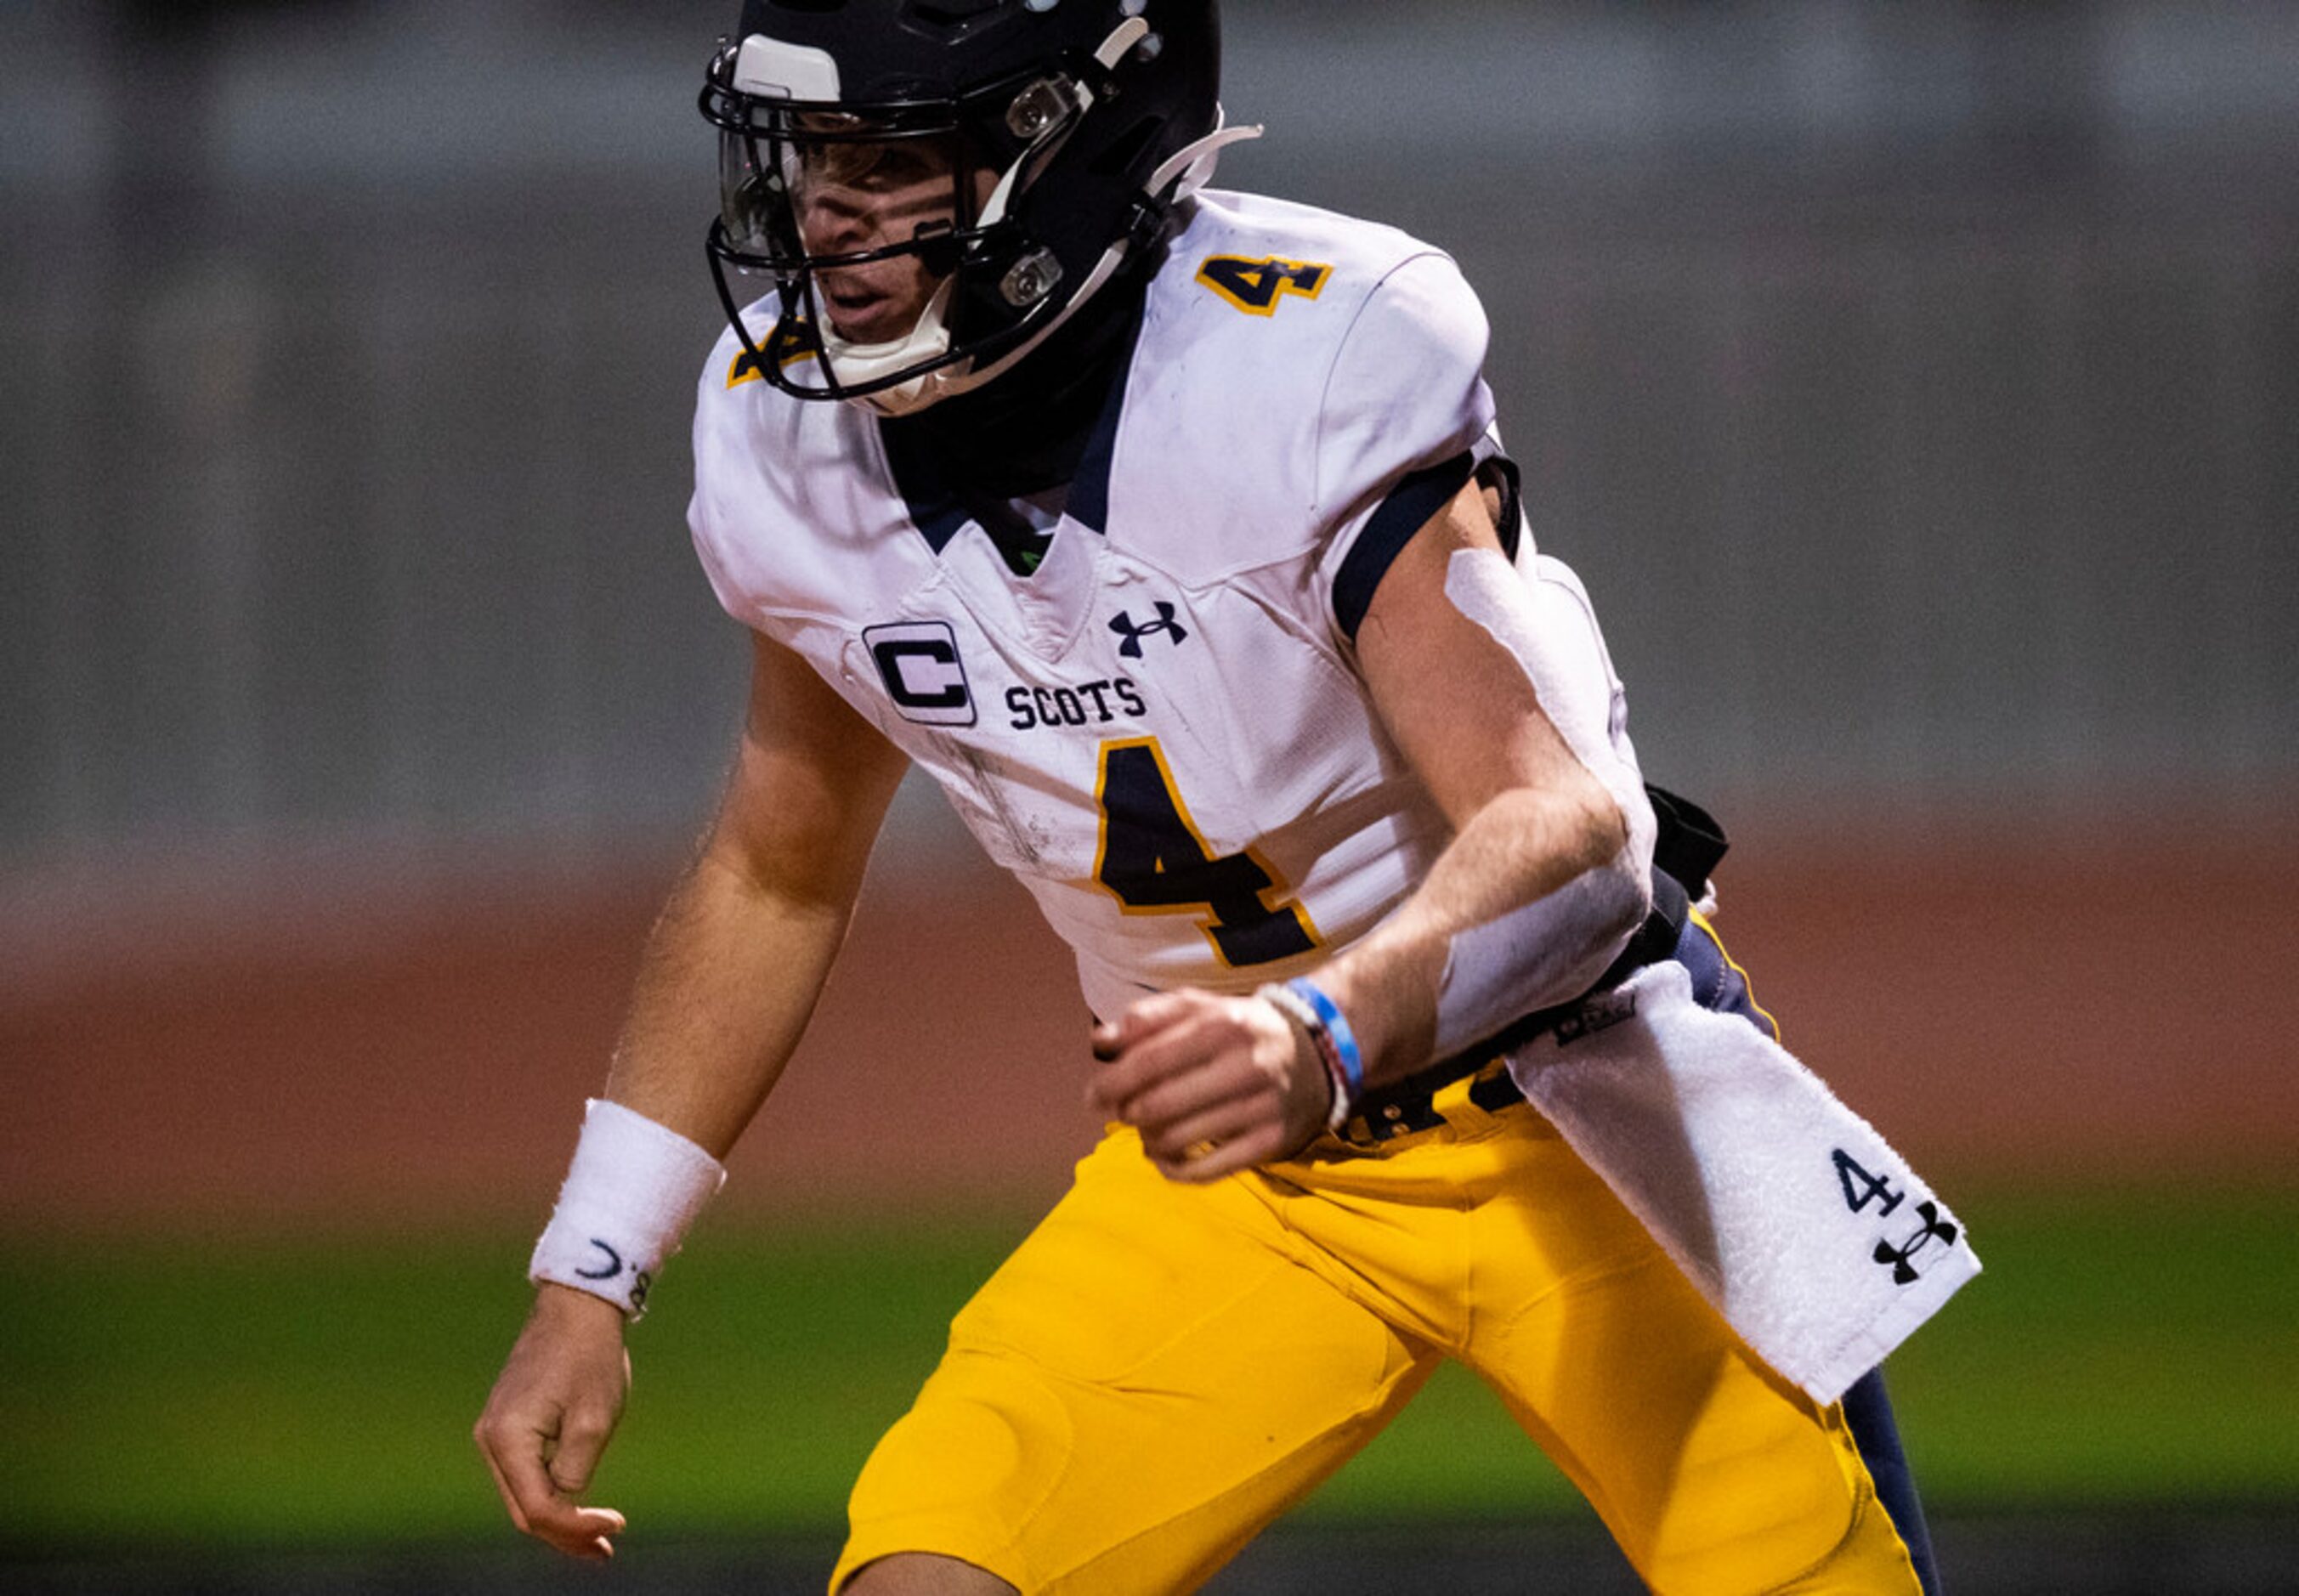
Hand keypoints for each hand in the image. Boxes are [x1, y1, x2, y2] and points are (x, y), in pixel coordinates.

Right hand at [473, 1283, 632, 1559]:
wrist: (577, 1305)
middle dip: (565, 1535)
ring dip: (559, 1520)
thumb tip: (566, 1503)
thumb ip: (575, 1472)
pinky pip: (526, 1474)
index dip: (576, 1527)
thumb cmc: (590, 1358)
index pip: (538, 1509)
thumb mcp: (594, 1420)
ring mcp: (495, 1433)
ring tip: (598, 1541)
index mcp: (508, 1439)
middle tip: (606, 1551)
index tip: (617, 1524)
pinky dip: (551, 1493)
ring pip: (523, 1495)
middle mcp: (491, 1440)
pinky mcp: (508, 1425)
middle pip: (524, 1510)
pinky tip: (579, 1508)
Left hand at [1086, 989, 1331, 1181]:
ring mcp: (1260, 1108)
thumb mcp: (1202, 1007)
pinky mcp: (1270, 1143)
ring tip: (1145, 1132)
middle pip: (1159, 1105)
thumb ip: (1149, 1018)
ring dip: (1148, 1141)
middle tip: (1121, 1113)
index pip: (1149, 1062)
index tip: (1091, 1096)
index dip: (1112, 1083)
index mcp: (1221, 1026)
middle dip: (1127, 1114)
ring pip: (1178, 1140)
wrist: (1318, 1055)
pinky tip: (1164, 1157)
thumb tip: (1101, 1041)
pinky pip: (1207, 1171)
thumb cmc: (1242, 1030)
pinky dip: (1173, 1169)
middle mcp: (1244, 1066)